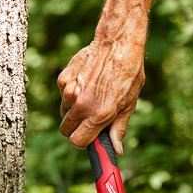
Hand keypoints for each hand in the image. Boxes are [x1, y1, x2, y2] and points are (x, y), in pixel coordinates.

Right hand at [58, 32, 145, 155]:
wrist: (117, 43)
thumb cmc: (128, 74)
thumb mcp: (129, 104)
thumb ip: (118, 128)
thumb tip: (116, 149)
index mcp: (99, 114)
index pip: (77, 141)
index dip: (83, 141)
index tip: (89, 137)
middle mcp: (81, 105)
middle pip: (65, 130)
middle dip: (76, 129)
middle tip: (89, 119)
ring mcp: (70, 91)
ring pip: (64, 113)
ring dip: (73, 110)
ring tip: (91, 96)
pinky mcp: (64, 79)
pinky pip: (63, 95)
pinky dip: (71, 94)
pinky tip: (86, 83)